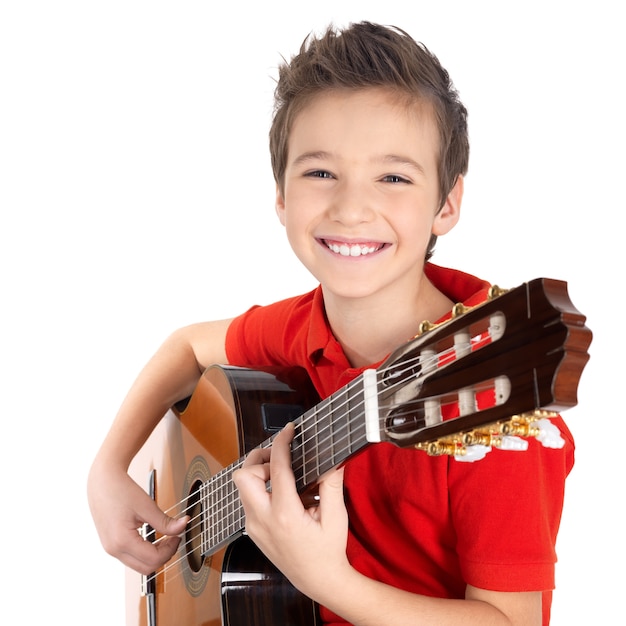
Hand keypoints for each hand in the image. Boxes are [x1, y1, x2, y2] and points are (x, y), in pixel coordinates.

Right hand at [87, 460, 187, 574]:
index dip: (170, 549)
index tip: (178, 536)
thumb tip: (183, 526)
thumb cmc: (121, 490)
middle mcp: (113, 550)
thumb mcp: (146, 506)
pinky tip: (152, 537)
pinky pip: (131, 557)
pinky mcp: (111, 545)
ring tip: (165, 537)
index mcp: (122, 541)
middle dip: (164, 555)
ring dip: (154, 555)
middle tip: (174, 538)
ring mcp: (110, 549)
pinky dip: (144, 552)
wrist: (102, 481)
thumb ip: (165, 521)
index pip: (153, 559)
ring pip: (138, 565)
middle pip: (146, 568)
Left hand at [233, 422, 350, 598]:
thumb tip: (333, 460)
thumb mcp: (335, 517)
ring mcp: (254, 527)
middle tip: (279, 457)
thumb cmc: (328, 552)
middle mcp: (263, 521)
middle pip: (243, 475)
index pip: (277, 469)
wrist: (318, 581)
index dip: (281, 444)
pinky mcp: (252, 531)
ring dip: (259, 473)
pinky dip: (260, 488)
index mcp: (285, 516)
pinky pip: (248, 500)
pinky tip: (280, 491)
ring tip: (281, 474)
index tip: (288, 431)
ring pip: (242, 487)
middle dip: (258, 459)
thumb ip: (332, 485)